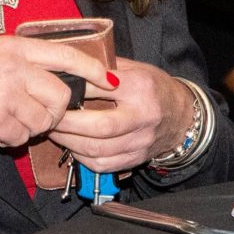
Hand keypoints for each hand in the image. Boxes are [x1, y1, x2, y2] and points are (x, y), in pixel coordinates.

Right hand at [0, 33, 112, 149]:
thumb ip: (21, 60)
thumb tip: (56, 77)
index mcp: (14, 46)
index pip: (67, 55)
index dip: (93, 69)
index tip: (109, 80)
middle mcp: (14, 66)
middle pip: (61, 96)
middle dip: (54, 113)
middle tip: (35, 116)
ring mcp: (6, 93)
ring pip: (43, 121)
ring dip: (29, 128)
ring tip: (4, 120)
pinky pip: (21, 137)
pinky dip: (10, 139)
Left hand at [48, 57, 186, 173]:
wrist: (183, 117)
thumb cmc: (155, 89)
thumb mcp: (136, 69)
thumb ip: (106, 68)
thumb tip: (71, 68)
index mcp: (141, 87)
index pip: (100, 87)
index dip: (74, 90)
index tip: (55, 89)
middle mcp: (143, 117)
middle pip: (99, 126)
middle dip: (67, 123)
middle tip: (50, 116)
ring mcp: (140, 142)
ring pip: (97, 150)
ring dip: (69, 142)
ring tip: (55, 131)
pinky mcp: (136, 159)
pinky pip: (102, 165)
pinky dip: (82, 158)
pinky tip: (72, 147)